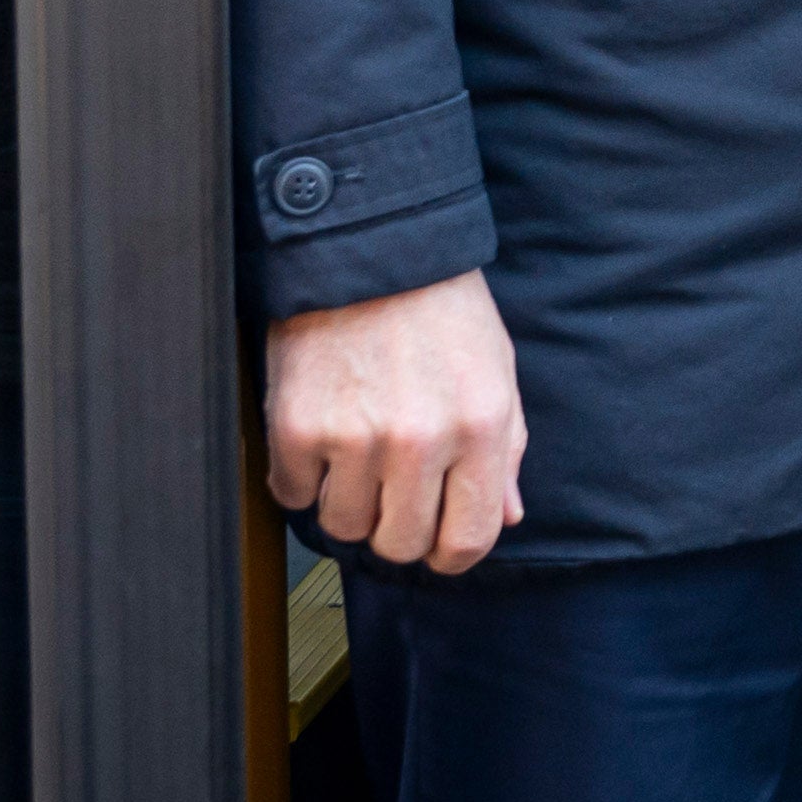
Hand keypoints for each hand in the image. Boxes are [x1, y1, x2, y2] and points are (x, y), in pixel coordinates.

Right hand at [264, 270, 527, 572]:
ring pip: (344, 527)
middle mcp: (420, 440)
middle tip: (392, 487)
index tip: (437, 540)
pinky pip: (293, 495)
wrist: (367, 249)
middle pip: (401, 545)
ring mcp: (355, 437)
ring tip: (356, 453)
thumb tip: (508, 516)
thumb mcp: (495, 370)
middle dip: (397, 526)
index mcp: (480, 427)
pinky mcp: (297, 426)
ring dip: (348, 501)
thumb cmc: (440, 307)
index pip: (469, 540)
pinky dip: (303, 477)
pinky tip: (322, 436)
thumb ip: (506, 449)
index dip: (451, 552)